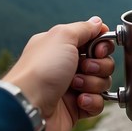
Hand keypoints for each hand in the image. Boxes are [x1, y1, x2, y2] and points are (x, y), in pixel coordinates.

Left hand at [3, 16, 114, 130]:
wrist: (28, 108)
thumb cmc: (41, 70)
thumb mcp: (62, 37)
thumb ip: (84, 28)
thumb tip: (98, 22)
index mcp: (62, 46)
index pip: (93, 40)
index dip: (102, 44)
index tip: (99, 49)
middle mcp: (68, 65)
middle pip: (102, 61)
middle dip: (98, 65)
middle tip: (84, 67)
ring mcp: (73, 87)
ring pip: (102, 81)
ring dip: (92, 83)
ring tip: (75, 86)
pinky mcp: (77, 107)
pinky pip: (98, 102)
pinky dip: (92, 101)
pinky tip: (78, 101)